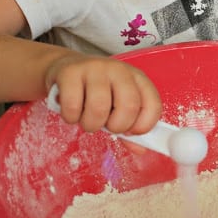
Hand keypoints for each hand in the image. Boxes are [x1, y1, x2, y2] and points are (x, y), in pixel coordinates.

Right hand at [44, 53, 161, 134]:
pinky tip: (72, 110)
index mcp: (136, 78)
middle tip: (106, 125)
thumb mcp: (116, 107)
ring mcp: (94, 68)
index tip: (130, 132)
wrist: (65, 68)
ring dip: (90, 124)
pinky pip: (72, 105)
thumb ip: (129, 128)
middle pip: (128, 106)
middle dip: (117, 126)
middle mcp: (118, 70)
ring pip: (99, 107)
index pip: (152, 104)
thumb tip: (141, 149)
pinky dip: (71, 117)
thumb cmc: (95, 92)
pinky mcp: (70, 72)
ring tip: (86, 118)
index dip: (143, 125)